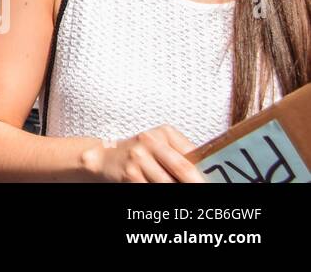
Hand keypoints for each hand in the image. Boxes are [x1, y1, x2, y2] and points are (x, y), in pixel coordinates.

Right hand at [82, 125, 204, 182]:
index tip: (219, 183)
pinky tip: (160, 189)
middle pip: (183, 169)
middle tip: (207, 192)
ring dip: (179, 191)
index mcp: (164, 132)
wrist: (105, 156)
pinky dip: (161, 192)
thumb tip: (210, 172)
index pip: (193, 155)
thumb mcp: (160, 145)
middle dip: (197, 185)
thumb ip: (182, 154)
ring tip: (184, 192)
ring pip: (169, 183)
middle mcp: (150, 140)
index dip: (207, 173)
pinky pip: (153, 189)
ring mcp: (138, 157)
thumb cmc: (140, 153)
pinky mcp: (130, 173)